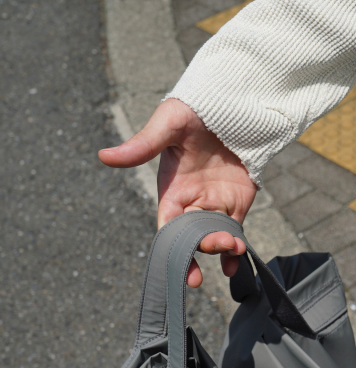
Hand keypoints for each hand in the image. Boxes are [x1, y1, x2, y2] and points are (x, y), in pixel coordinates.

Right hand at [98, 98, 257, 286]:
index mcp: (172, 190)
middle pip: (193, 238)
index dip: (172, 247)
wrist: (231, 104)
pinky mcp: (239, 202)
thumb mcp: (167, 125)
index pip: (169, 226)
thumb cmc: (193, 111)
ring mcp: (217, 204)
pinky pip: (236, 230)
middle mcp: (193, 202)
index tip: (178, 263)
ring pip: (216, 237)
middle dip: (201, 251)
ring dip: (222, 250)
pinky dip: (236, 248)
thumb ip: (142, 146)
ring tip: (233, 249)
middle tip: (212, 255)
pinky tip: (239, 256)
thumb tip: (104, 156)